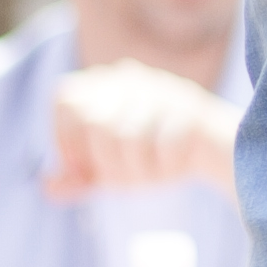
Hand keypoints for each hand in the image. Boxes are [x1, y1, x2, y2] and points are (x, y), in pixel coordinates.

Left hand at [47, 60, 240, 198]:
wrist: (219, 154)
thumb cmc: (158, 157)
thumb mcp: (113, 170)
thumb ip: (80, 177)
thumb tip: (47, 187)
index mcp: (107, 84)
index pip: (65, 99)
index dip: (65, 139)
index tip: (83, 170)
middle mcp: (132, 79)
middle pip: (92, 121)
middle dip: (104, 162)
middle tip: (123, 181)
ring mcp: (162, 91)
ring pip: (124, 137)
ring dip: (135, 171)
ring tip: (151, 175)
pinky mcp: (189, 109)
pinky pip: (159, 147)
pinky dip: (163, 168)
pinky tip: (175, 167)